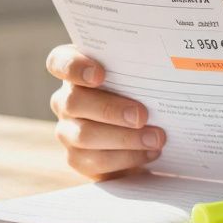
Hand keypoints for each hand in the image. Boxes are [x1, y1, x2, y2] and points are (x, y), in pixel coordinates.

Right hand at [46, 44, 165, 178]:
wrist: (143, 131)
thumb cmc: (140, 93)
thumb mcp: (139, 77)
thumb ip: (139, 69)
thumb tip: (163, 69)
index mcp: (76, 71)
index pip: (59, 62)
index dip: (74, 67)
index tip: (99, 74)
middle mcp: (65, 100)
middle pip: (74, 102)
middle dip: (110, 109)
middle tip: (142, 115)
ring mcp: (68, 130)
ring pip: (85, 135)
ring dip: (125, 138)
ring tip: (156, 138)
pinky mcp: (78, 158)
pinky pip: (97, 160)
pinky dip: (127, 157)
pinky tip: (150, 151)